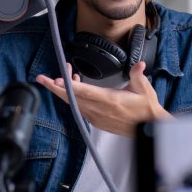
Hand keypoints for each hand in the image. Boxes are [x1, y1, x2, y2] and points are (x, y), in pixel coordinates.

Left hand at [36, 62, 171, 136]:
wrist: (148, 127)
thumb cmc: (146, 109)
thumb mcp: (144, 89)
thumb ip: (138, 75)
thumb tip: (138, 64)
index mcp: (110, 101)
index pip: (82, 92)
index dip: (66, 86)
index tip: (54, 80)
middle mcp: (100, 111)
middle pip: (72, 99)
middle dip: (56, 88)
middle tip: (43, 79)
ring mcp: (97, 118)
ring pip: (74, 104)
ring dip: (66, 91)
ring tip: (65, 76)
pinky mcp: (97, 121)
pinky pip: (80, 109)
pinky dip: (74, 98)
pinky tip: (76, 88)